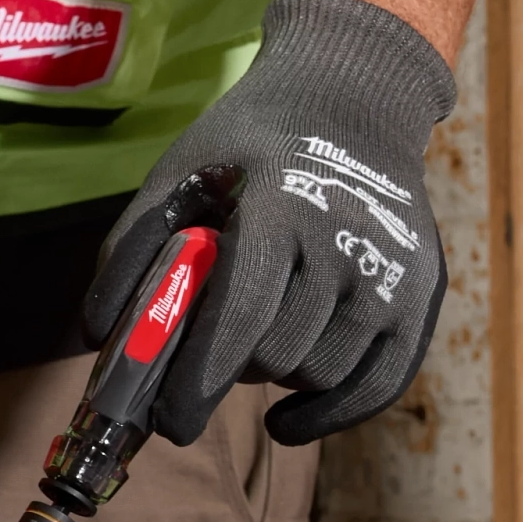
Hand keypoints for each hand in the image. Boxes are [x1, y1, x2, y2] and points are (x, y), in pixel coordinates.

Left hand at [81, 0, 456, 445]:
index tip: (167, 423)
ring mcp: (395, 273)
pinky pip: (378, 387)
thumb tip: (98, 336)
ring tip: (257, 339)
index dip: (198, 381)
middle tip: (211, 345)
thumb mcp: (181, 171)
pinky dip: (328, 415)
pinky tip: (286, 420)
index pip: (241, 319)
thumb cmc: (252, 139)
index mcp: (283, 208)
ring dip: (277, 375)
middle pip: (276, 356)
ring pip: (321, 375)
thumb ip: (134, 249)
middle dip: (231, 366)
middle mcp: (349, 243)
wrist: (355, 98)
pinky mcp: (424, 296)